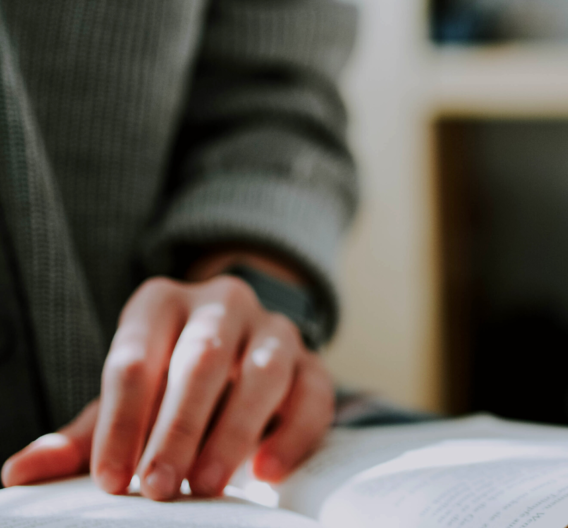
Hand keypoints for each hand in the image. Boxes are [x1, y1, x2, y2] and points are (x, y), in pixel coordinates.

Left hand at [1, 274, 333, 498]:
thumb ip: (80, 437)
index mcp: (161, 303)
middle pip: (201, 360)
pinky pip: (315, 396)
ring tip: (207, 485)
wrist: (241, 349)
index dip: (121, 422)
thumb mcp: (125, 399)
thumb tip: (18, 474)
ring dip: (233, 433)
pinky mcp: (314, 363)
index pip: (135, 360)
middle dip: (177, 429)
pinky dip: (292, 435)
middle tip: (159, 488)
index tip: (110, 479)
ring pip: (263, 374)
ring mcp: (275, 330)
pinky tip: (267, 473)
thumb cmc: (168, 381)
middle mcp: (222, 304)